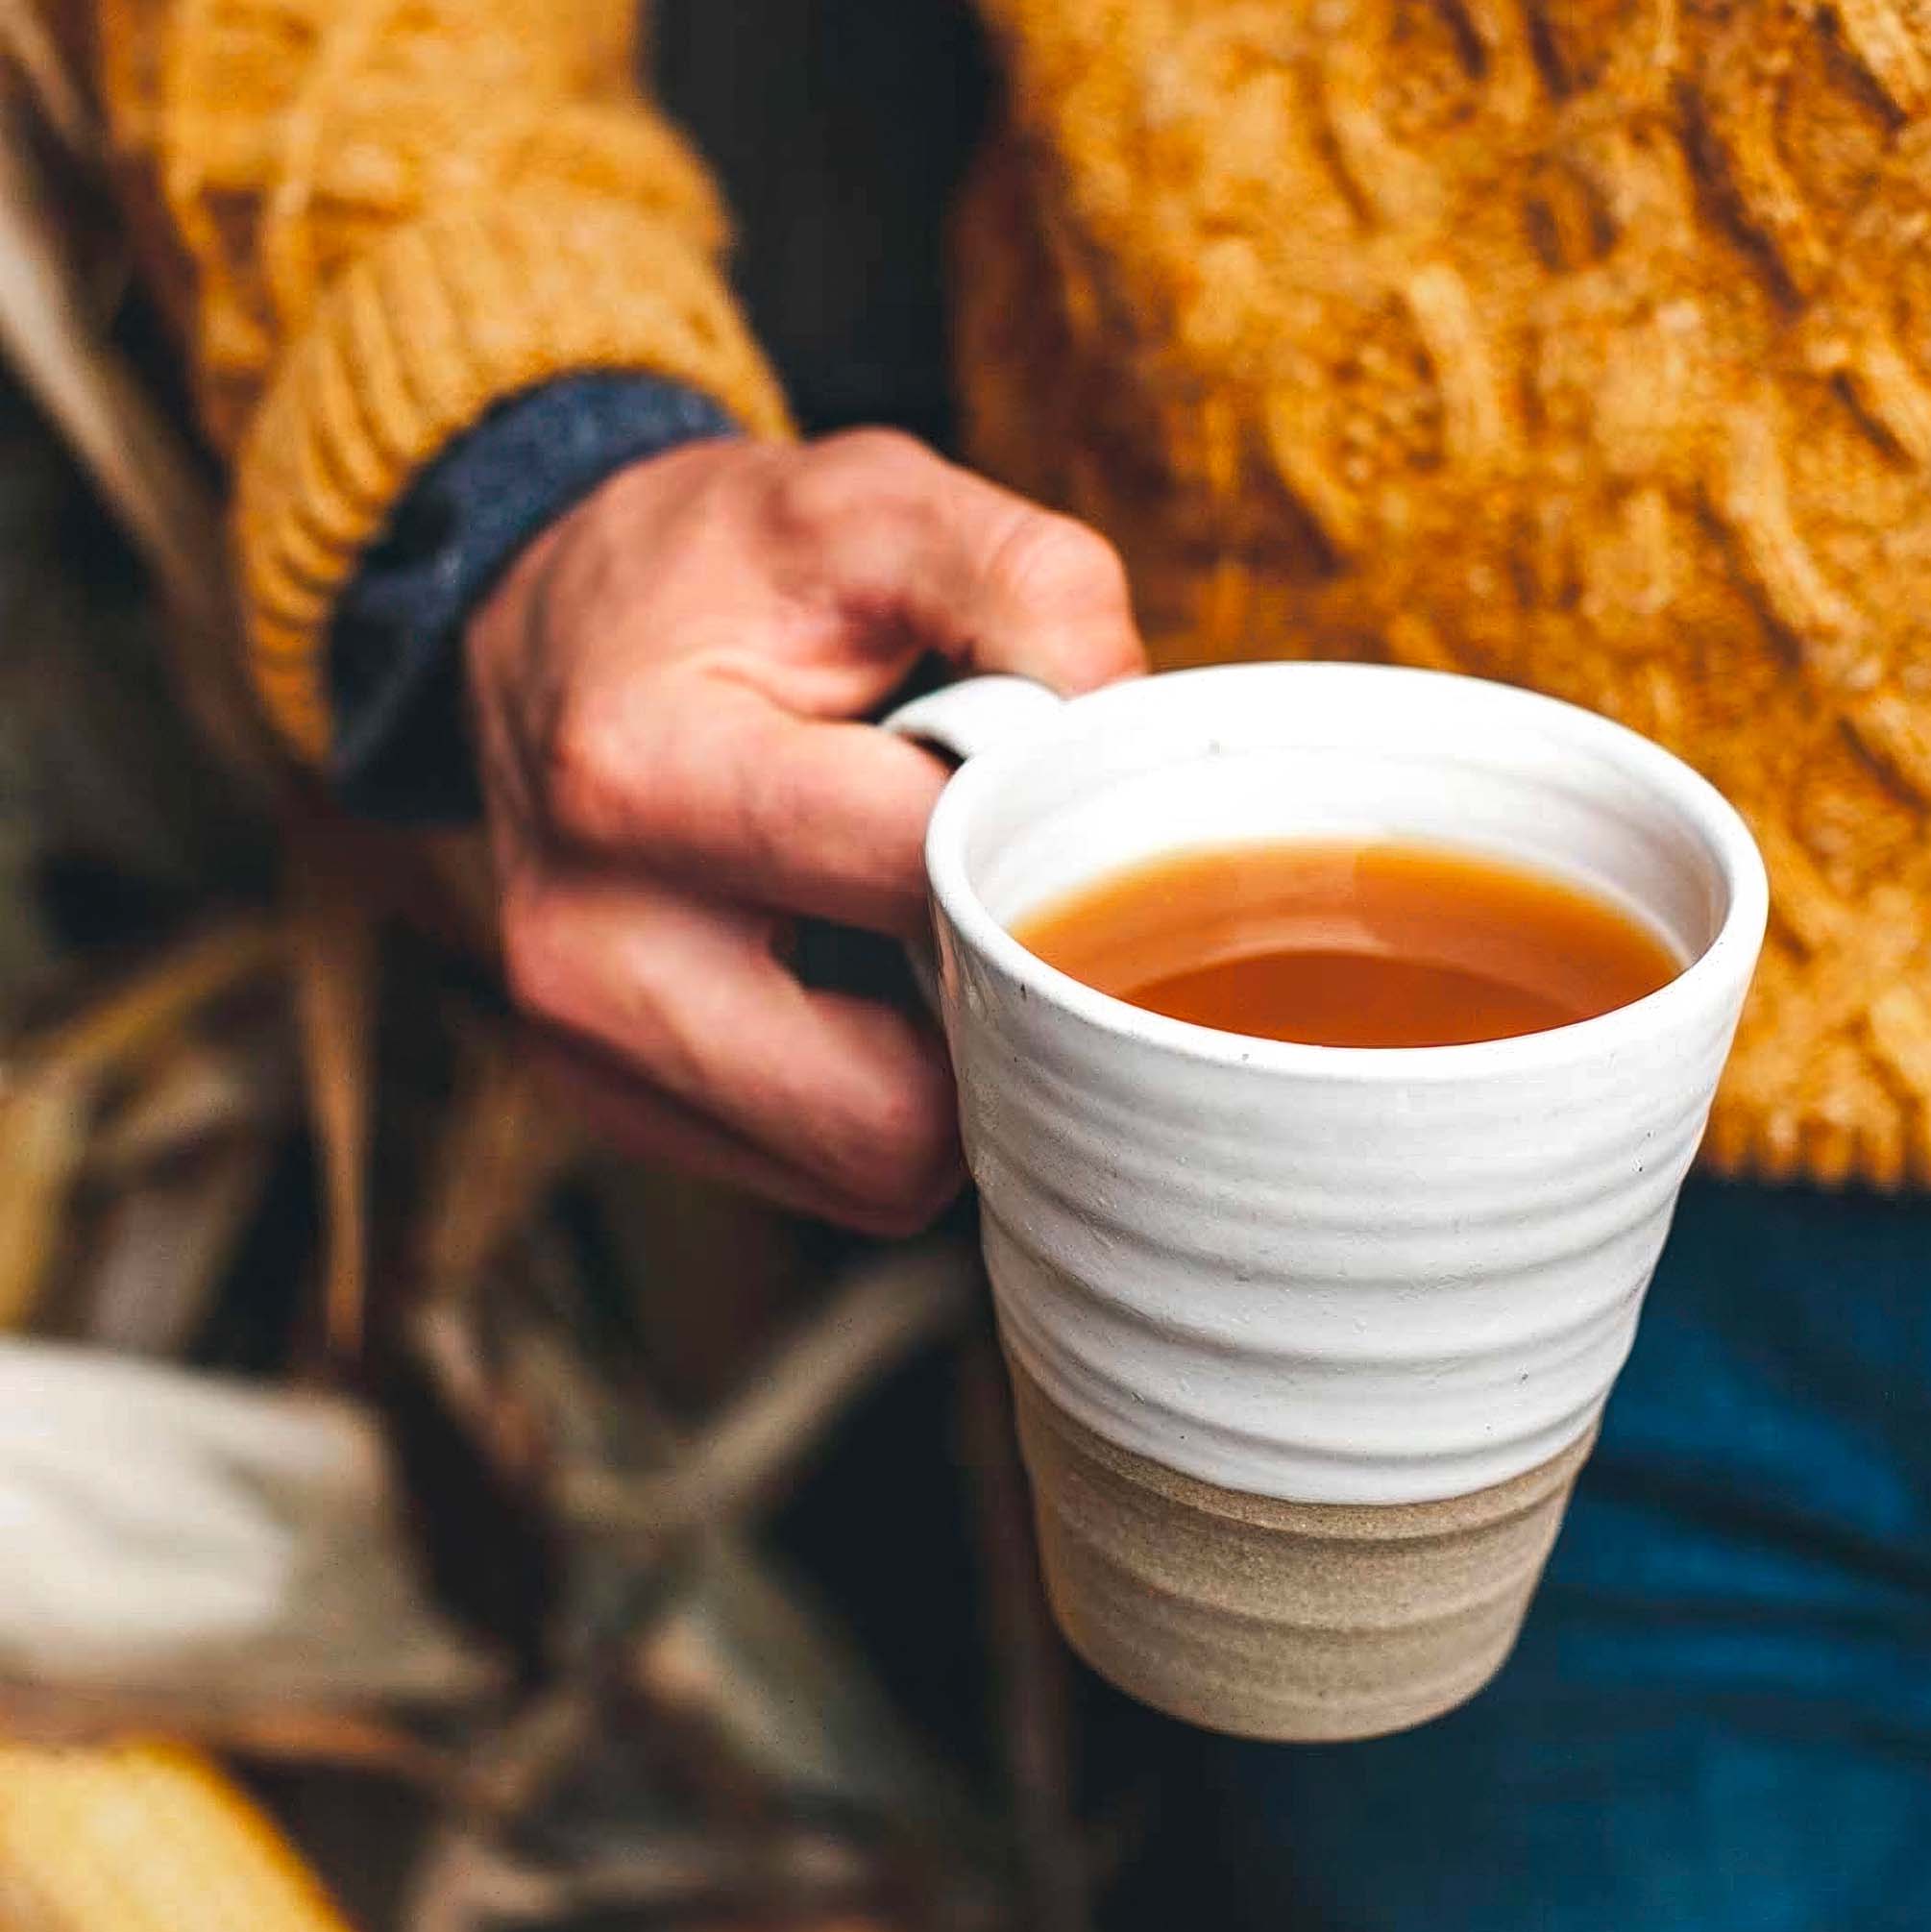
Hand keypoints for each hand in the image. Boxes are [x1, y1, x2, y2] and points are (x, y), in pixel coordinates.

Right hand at [467, 429, 1146, 1233]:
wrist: (547, 629)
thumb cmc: (724, 572)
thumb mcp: (876, 503)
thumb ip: (1037, 595)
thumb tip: (1131, 757)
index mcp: (640, 775)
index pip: (923, 887)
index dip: (1034, 854)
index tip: (1056, 806)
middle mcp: (588, 948)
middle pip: (897, 1113)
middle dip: (1000, 1015)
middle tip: (1013, 903)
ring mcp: (589, 1052)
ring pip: (875, 1171)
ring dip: (953, 1073)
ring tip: (930, 931)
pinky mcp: (612, 1107)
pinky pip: (829, 1177)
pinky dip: (889, 1097)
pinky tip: (870, 981)